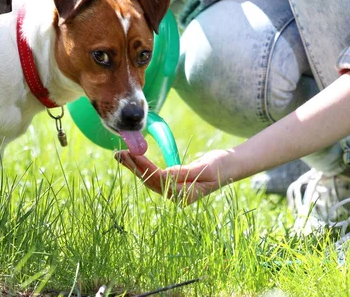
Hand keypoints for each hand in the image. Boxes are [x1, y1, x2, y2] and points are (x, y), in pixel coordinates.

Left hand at [115, 149, 232, 204]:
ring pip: (149, 179)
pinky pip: (154, 176)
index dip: (144, 167)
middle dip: (134, 167)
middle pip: (150, 181)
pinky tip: (133, 159)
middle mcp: (177, 196)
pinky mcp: (173, 183)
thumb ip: (184, 173)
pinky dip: (143, 166)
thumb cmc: (221, 166)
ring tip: (120, 155)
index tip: (132, 154)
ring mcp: (175, 191)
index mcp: (185, 195)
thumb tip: (165, 175)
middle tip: (118, 153)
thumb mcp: (205, 168)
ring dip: (135, 166)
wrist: (231, 166)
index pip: (159, 180)